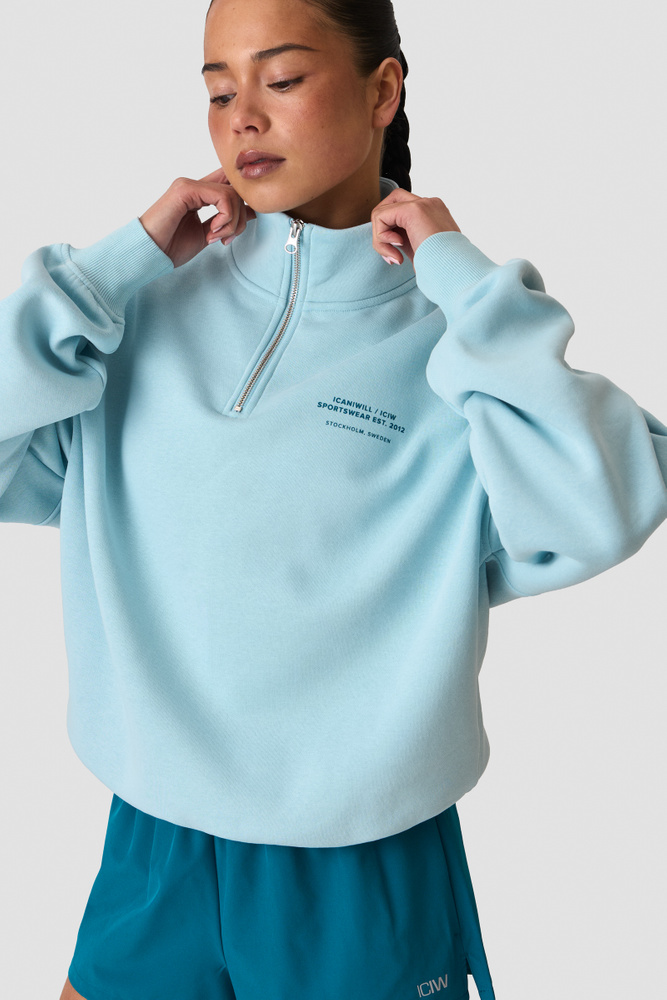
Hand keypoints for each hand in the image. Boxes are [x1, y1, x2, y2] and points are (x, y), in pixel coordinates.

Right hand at [139, 167, 256, 267]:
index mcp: (198, 194)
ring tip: (216, 238)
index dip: (244, 201)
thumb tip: (252, 212)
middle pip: (236, 189)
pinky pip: (222, 196)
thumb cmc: (172, 247)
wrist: (149, 253)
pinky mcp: (186, 189)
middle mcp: (194, 185)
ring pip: (232, 193)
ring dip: (232, 222)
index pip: (229, 184)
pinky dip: (225, 218)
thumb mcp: (208, 233)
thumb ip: (225, 221)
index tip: (240, 227)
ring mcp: (189, 185)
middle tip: (226, 239)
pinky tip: (212, 232)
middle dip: (241, 218)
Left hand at [371, 188, 460, 265]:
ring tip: (395, 257)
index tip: (398, 258)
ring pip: (382, 211)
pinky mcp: (413, 210)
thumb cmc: (443, 271)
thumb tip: (390, 240)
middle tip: (391, 255)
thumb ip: (409, 240)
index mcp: (434, 214)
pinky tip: (397, 252)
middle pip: (390, 203)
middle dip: (381, 229)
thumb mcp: (423, 252)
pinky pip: (380, 217)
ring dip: (380, 239)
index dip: (391, 233)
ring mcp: (422, 204)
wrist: (456, 273)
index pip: (401, 211)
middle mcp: (429, 204)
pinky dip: (381, 238)